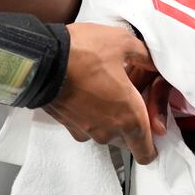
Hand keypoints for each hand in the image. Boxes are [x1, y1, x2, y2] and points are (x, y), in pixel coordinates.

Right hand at [45, 23, 165, 164]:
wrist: (41, 59)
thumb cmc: (85, 52)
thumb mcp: (123, 42)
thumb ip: (145, 57)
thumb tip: (153, 64)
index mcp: (130, 117)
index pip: (147, 152)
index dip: (153, 141)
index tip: (153, 122)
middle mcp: (110, 131)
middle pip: (128, 140)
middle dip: (132, 123)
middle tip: (129, 96)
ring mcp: (87, 131)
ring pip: (108, 132)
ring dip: (110, 118)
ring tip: (106, 89)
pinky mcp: (68, 126)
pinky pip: (88, 126)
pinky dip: (91, 114)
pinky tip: (88, 92)